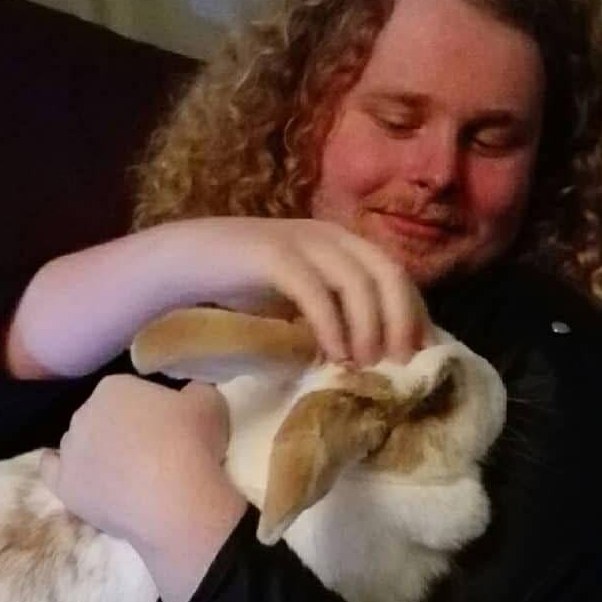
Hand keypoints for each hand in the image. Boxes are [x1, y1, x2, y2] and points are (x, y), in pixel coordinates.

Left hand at [39, 376, 245, 601]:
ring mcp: (70, 449)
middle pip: (100, 417)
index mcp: (114, 387)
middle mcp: (83, 412)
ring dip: (96, 452)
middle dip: (119, 430)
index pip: (126, 392)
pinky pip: (51, 469)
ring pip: (79, 444)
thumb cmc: (193, 446)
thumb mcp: (210, 402)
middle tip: (150, 452)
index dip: (146, 410)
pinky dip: (62, 469)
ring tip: (125, 476)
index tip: (165, 429)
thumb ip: (194, 390)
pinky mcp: (64, 485)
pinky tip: (76, 475)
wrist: (177, 502)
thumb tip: (187, 396)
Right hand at [156, 217, 428, 366]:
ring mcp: (302, 241)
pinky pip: (316, 292)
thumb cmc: (241, 283)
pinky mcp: (274, 255)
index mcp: (341, 241)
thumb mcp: (298, 295)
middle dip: (401, 320)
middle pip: (387, 274)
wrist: (183, 260)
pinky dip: (331, 326)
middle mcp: (329, 235)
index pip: (394, 273)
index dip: (413, 312)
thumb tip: (370, 355)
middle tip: (400, 364)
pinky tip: (332, 355)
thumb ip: (331, 310)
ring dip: (369, 327)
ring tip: (366, 365)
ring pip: (358, 282)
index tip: (418, 354)